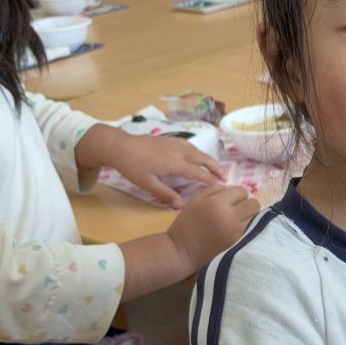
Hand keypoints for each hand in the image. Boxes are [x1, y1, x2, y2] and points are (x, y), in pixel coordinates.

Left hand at [110, 132, 226, 208]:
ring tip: (216, 168)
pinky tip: (198, 156)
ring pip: (198, 151)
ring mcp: (175, 143)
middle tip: (225, 177)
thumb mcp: (147, 184)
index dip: (210, 179)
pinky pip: (190, 145)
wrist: (120, 146)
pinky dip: (199, 152)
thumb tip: (181, 205)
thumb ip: (165, 194)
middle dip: (216, 167)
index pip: (198, 172)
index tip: (221, 186)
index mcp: (174, 163)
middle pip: (203, 158)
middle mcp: (179, 151)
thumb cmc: (132, 166)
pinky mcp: (171, 139)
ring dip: (209, 159)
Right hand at [166, 185, 259, 270]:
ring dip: (249, 217)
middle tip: (236, 210)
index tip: (230, 201)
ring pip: (256, 218)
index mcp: (218, 203)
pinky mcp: (239, 244)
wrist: (181, 251)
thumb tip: (233, 189)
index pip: (242, 191)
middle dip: (246, 204)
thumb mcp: (196, 200)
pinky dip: (248, 228)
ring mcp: (237, 232)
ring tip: (237, 221)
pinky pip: (252, 230)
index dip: (237, 194)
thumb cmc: (186, 223)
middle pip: (254, 204)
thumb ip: (216, 190)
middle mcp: (231, 217)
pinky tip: (236, 230)